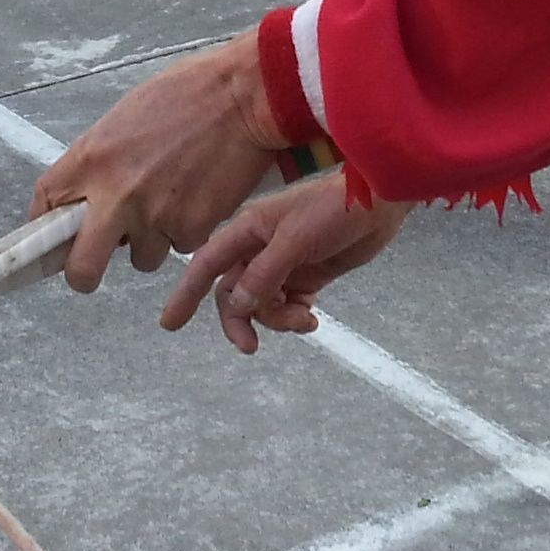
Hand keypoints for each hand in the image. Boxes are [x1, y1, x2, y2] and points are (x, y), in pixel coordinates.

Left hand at [31, 33, 287, 291]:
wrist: (244, 93)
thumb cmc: (190, 93)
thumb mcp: (127, 116)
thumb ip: (103, 159)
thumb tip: (92, 192)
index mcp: (92, 157)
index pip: (45, 205)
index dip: (47, 227)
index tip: (54, 235)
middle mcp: (115, 194)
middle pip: (81, 266)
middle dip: (84, 274)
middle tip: (92, 267)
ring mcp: (154, 215)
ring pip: (141, 258)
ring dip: (152, 241)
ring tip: (174, 201)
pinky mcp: (191, 228)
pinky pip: (181, 245)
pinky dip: (190, 229)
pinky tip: (201, 195)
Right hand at [163, 180, 415, 351]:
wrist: (380, 203)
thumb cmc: (334, 209)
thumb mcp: (295, 240)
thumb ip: (264, 273)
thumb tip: (237, 305)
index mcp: (247, 230)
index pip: (206, 265)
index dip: (185, 294)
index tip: (169, 324)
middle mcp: (259, 248)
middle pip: (234, 294)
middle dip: (241, 321)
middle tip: (251, 347)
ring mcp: (283, 263)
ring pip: (262, 304)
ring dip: (278, 320)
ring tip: (305, 320)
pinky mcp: (307, 275)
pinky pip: (288, 305)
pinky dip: (295, 316)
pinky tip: (312, 318)